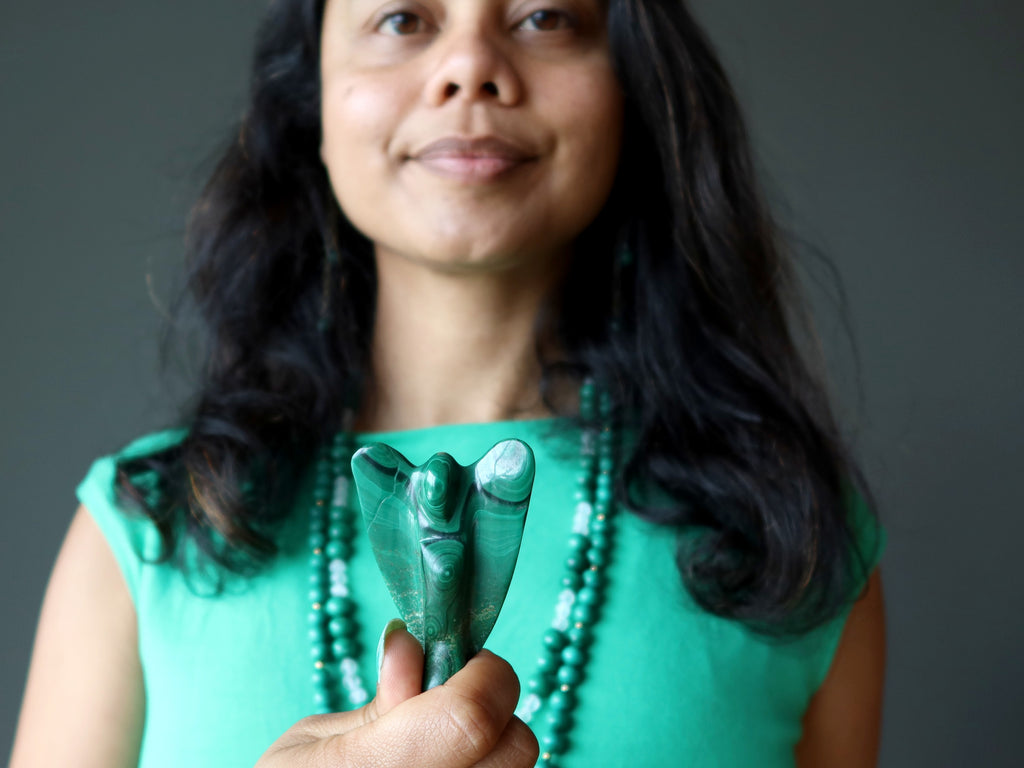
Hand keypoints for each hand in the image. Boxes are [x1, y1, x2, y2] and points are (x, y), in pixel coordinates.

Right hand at [256, 624, 538, 766]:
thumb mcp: (312, 740)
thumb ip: (379, 699)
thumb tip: (414, 644)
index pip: (472, 715)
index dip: (481, 673)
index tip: (460, 656)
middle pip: (516, 746)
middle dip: (494, 707)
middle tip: (448, 698)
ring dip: (490, 744)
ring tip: (438, 741)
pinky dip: (481, 766)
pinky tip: (442, 763)